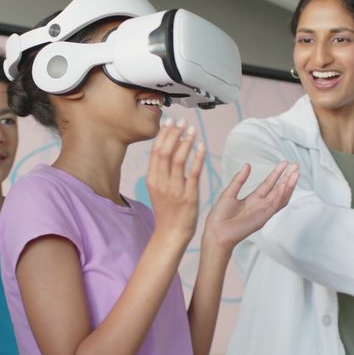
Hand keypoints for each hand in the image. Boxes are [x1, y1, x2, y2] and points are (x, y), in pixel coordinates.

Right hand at [147, 119, 205, 242]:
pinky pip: (193, 172)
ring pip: (179, 159)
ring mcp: (175, 189)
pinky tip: (201, 146)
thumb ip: (160, 171)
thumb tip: (166, 148)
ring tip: (192, 130)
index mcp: (152, 179)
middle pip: (165, 152)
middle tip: (182, 122)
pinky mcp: (189, 195)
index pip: (156, 151)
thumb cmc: (167, 210)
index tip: (170, 122)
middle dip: (174, 134)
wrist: (171, 232)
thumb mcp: (157, 189)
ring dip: (186, 142)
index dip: (163, 135)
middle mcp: (162, 182)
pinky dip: (197, 157)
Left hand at [203, 161, 298, 250]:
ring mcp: (263, 212)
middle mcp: (260, 205)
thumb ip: (239, 180)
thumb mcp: (229, 193)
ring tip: (296, 173)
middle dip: (287, 177)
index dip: (277, 173)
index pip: (269, 184)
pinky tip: (286, 185)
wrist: (216, 232)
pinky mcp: (262, 218)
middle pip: (278, 189)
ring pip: (280, 197)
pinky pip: (275, 206)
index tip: (285, 163)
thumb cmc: (219, 216)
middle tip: (296, 165)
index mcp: (253, 199)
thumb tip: (247, 165)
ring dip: (289, 185)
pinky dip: (281, 195)